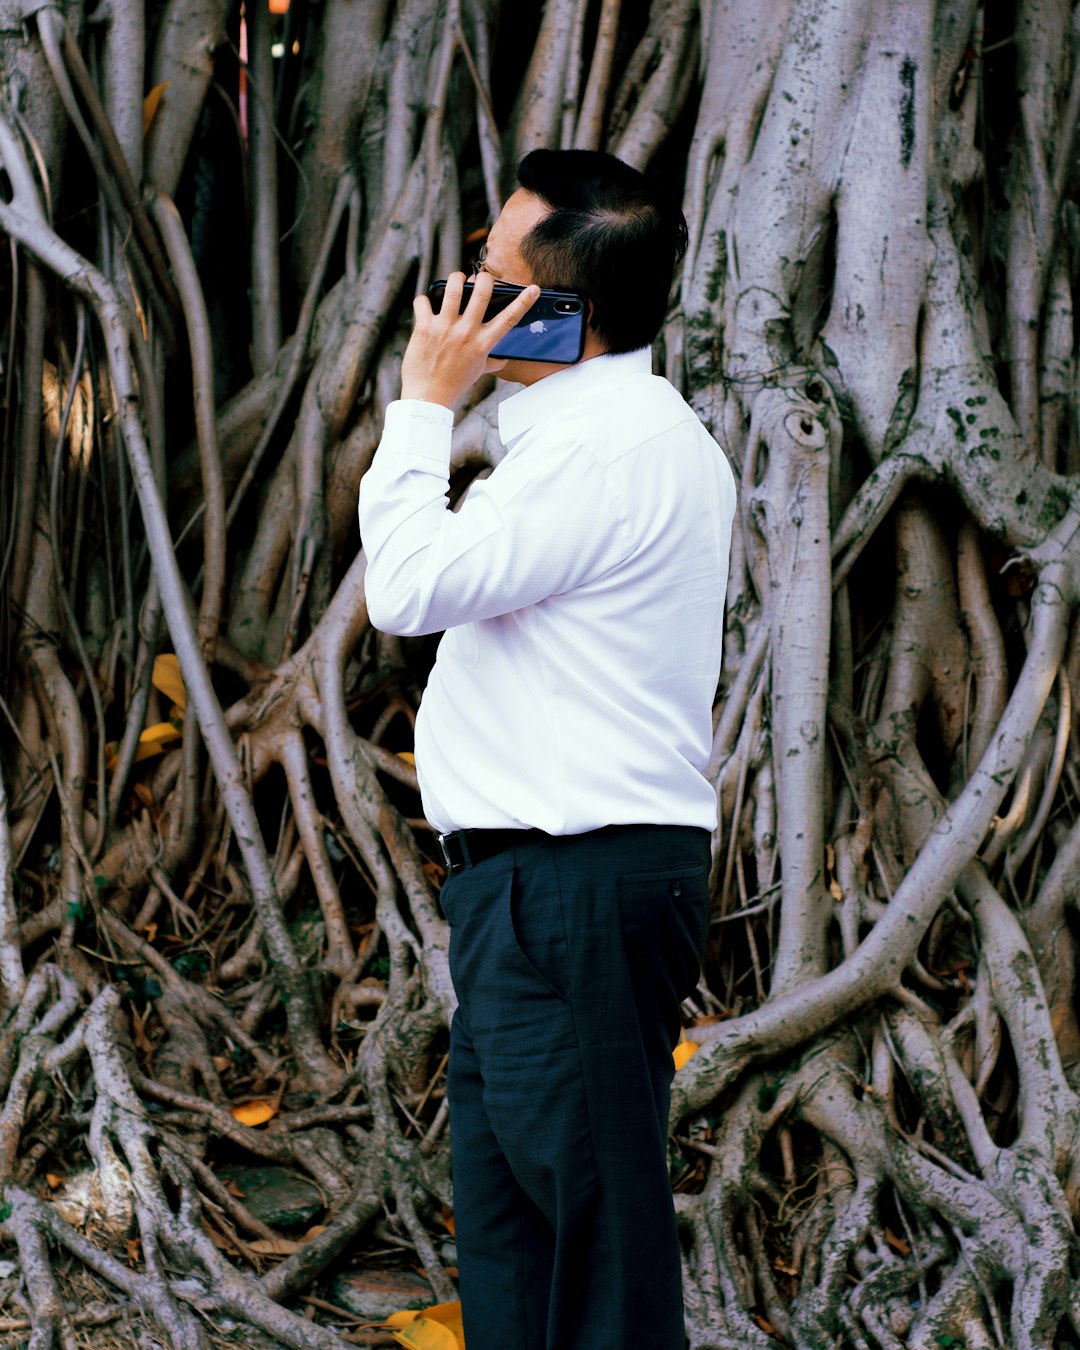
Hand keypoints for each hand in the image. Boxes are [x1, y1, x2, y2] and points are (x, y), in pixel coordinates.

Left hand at [399, 271, 539, 408]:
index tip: (533, 288)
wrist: (428, 397)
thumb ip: (492, 361)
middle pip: (482, 292)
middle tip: (480, 278)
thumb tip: (503, 360)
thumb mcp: (478, 371)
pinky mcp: (425, 327)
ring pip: (453, 288)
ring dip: (456, 279)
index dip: (523, 301)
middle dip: (484, 278)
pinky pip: (423, 301)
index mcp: (483, 343)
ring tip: (456, 281)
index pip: (509, 319)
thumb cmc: (454, 384)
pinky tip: (426, 306)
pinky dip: (424, 300)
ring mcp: (445, 328)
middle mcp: (466, 333)